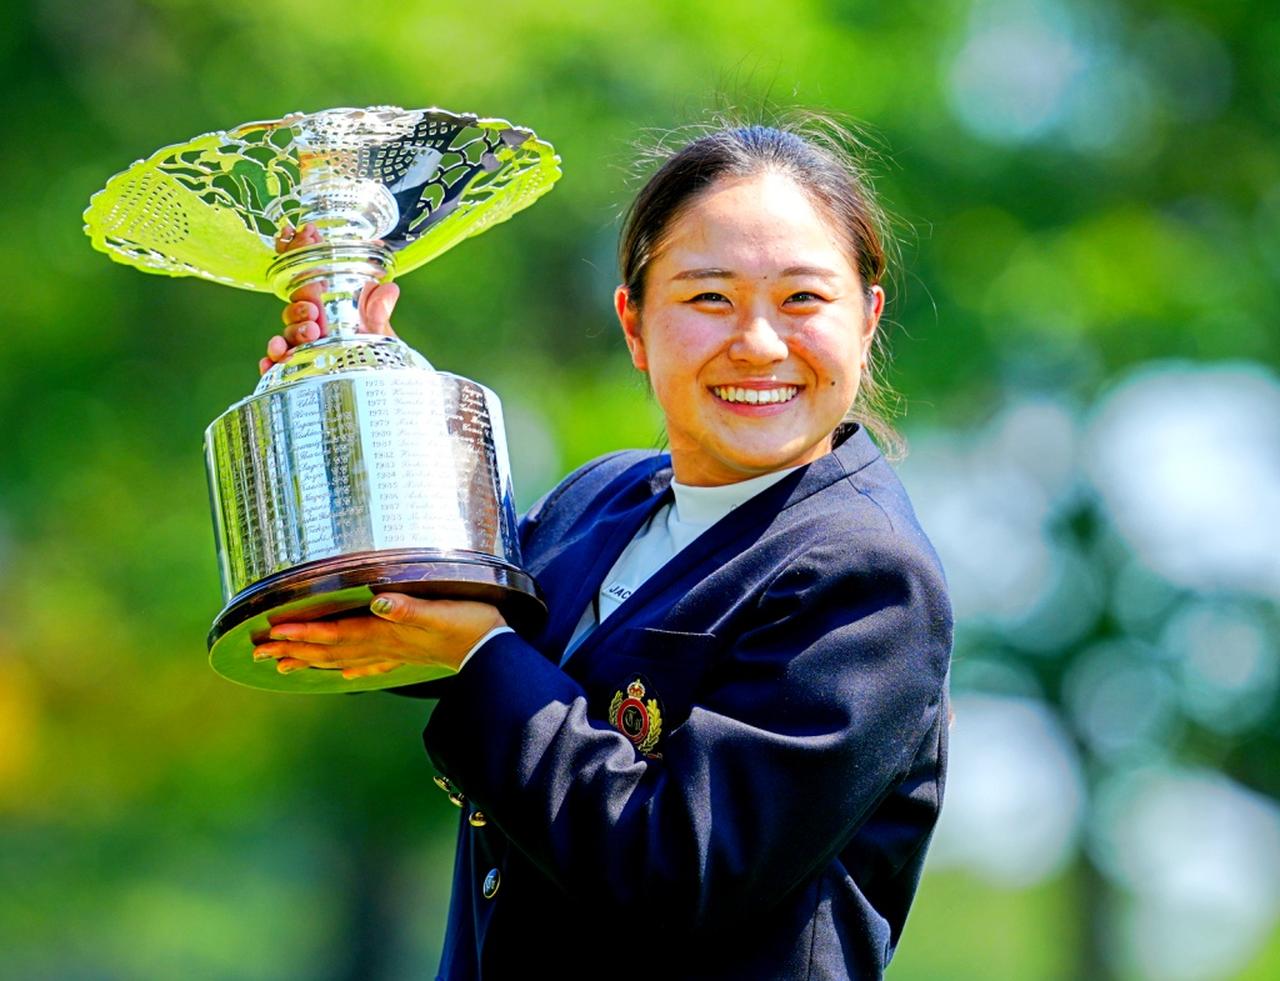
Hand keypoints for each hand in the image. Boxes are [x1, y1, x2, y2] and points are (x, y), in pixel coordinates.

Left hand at [251, 593, 505, 679]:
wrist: (493, 651)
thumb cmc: (470, 625)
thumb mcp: (442, 612)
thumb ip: (409, 608)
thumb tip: (379, 601)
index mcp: (386, 632)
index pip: (334, 633)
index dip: (302, 632)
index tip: (270, 632)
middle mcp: (383, 645)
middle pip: (328, 649)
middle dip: (293, 649)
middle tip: (259, 651)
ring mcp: (395, 654)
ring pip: (342, 659)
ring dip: (311, 661)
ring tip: (282, 666)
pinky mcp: (409, 656)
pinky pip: (371, 665)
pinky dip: (351, 669)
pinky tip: (343, 675)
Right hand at [258, 222, 400, 374]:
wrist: (380, 382)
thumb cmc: (374, 352)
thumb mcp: (379, 329)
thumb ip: (379, 310)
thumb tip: (390, 288)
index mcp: (326, 308)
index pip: (306, 283)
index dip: (300, 259)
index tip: (305, 243)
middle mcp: (311, 326)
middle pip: (293, 311)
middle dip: (298, 308)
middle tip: (313, 312)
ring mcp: (303, 348)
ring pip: (285, 335)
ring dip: (291, 332)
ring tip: (310, 333)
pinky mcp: (297, 371)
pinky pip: (277, 367)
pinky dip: (270, 363)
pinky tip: (269, 362)